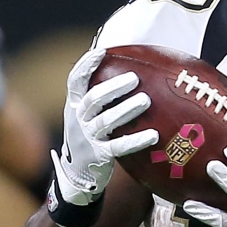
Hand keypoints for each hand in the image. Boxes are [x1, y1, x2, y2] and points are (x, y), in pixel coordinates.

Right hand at [52, 49, 158, 205]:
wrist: (76, 174)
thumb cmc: (87, 137)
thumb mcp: (84, 115)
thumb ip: (97, 96)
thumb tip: (124, 68)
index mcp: (74, 106)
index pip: (75, 81)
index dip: (86, 65)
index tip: (102, 52)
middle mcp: (78, 120)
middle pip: (94, 99)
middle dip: (114, 88)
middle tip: (135, 78)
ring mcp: (87, 138)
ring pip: (106, 121)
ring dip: (126, 110)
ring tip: (146, 100)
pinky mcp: (99, 155)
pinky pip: (118, 146)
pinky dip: (136, 141)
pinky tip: (153, 135)